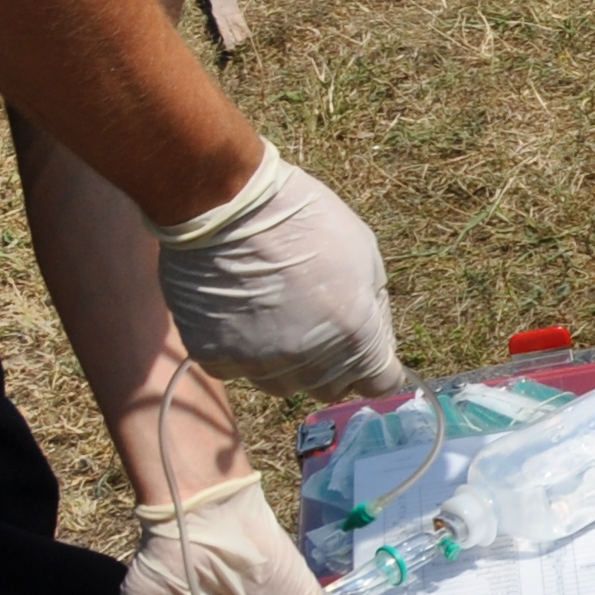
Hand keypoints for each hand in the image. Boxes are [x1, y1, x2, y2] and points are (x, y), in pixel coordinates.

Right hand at [148, 144, 405, 399]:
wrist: (229, 208)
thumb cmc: (304, 219)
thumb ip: (372, 308)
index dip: (378, 369)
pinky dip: (245, 352)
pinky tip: (243, 315)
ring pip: (283, 385)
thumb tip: (374, 340)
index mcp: (354, 333)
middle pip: (330, 386)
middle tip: (321, 326)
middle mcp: (308, 359)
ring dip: (289, 362)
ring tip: (279, 315)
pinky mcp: (215, 357)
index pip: (379, 384)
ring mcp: (259, 362)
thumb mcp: (364, 254)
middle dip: (335, 365)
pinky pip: (239, 370)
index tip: (370, 356)